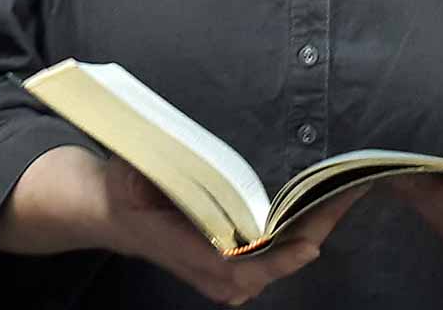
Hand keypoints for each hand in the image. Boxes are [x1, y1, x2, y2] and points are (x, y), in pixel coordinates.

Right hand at [0, 147, 362, 306]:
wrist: (100, 209)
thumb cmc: (117, 187)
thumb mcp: (128, 174)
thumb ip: (151, 174)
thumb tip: (167, 166)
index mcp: (181, 247)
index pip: (236, 266)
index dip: (275, 257)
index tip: (307, 243)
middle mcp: (201, 270)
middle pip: (266, 269)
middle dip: (307, 236)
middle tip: (342, 200)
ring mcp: (213, 275)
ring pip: (268, 269)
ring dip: (303, 238)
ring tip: (336, 202)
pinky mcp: (221, 269)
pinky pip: (263, 264)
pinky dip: (290, 243)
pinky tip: (312, 217)